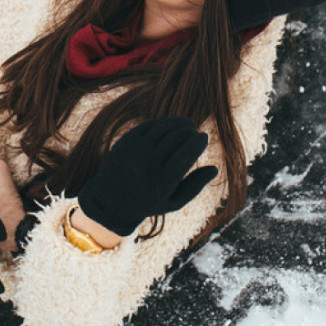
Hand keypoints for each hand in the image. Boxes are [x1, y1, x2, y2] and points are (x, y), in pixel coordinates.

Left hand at [77, 117, 217, 236]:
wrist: (110, 201)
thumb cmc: (148, 202)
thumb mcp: (173, 202)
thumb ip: (195, 186)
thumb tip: (215, 169)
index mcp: (161, 183)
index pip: (184, 156)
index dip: (197, 143)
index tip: (204, 136)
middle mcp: (146, 166)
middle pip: (174, 139)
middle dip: (188, 132)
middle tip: (195, 131)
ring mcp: (133, 152)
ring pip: (161, 129)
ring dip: (177, 123)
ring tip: (187, 124)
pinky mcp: (124, 142)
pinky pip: (148, 127)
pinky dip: (162, 123)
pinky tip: (170, 124)